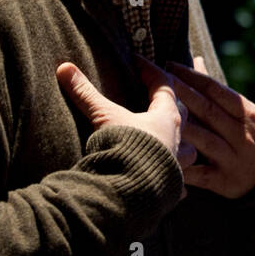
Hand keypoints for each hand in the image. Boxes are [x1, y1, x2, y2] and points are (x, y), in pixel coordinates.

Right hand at [57, 59, 199, 195]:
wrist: (132, 193)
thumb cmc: (125, 149)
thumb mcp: (104, 117)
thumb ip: (85, 93)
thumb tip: (64, 68)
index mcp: (167, 117)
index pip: (164, 85)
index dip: (150, 71)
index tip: (138, 62)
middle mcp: (179, 139)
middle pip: (184, 113)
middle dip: (175, 102)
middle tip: (166, 94)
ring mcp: (178, 165)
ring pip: (190, 149)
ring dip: (184, 143)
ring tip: (177, 141)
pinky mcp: (173, 188)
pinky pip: (181, 182)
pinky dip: (177, 180)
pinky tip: (177, 186)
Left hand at [143, 53, 254, 198]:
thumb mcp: (245, 110)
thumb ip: (217, 89)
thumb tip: (196, 59)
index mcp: (247, 113)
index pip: (216, 90)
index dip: (191, 76)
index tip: (169, 64)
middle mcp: (241, 134)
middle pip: (207, 111)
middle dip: (181, 93)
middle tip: (157, 79)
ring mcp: (234, 158)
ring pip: (204, 140)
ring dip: (181, 128)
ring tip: (156, 116)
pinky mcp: (226, 182)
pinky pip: (202, 174)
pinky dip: (185, 168)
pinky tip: (166, 159)